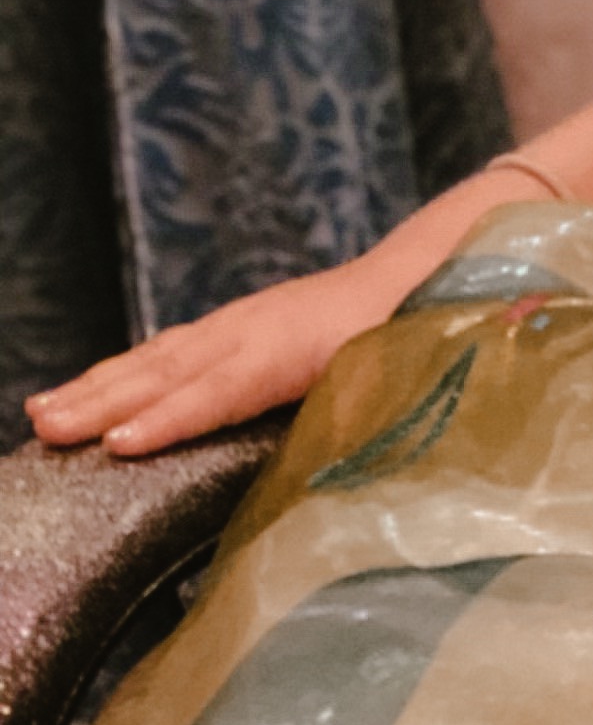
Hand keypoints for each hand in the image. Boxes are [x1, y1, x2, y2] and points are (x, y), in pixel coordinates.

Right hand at [24, 259, 397, 458]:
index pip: (224, 388)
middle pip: (171, 371)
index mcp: (296, 348)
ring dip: (98, 386)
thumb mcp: (400, 374)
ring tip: (41, 413)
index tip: (122, 443)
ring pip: (158, 358)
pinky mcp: (234, 327)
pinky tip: (88, 390)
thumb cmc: (410, 334)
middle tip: (47, 429)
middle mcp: (254, 331)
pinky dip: (124, 370)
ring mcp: (238, 325)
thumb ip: (367, 408)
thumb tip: (341, 451)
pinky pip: (168, 350)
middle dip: (105, 402)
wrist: (417, 273)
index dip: (173, 417)